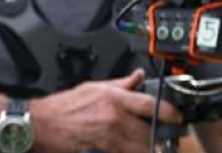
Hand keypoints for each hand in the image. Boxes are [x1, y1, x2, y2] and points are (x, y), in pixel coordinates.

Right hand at [30, 69, 181, 152]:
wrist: (44, 124)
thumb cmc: (64, 106)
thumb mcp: (93, 87)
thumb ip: (120, 83)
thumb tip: (137, 76)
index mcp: (114, 98)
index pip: (151, 104)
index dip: (170, 112)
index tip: (178, 117)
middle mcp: (114, 117)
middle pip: (150, 131)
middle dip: (163, 136)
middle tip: (169, 136)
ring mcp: (109, 136)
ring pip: (142, 147)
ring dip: (151, 148)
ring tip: (156, 146)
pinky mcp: (103, 150)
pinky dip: (134, 152)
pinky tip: (136, 149)